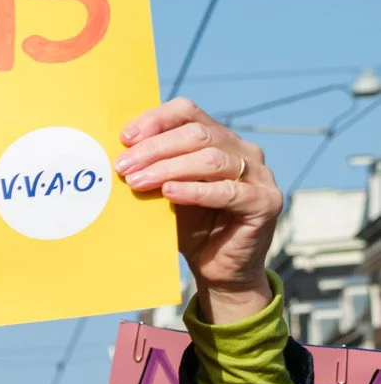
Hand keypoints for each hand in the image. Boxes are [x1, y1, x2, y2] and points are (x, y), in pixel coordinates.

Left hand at [118, 100, 281, 324]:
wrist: (219, 270)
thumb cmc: (191, 229)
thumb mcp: (167, 195)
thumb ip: (154, 172)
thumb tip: (118, 157)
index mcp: (221, 141)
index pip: (189, 113)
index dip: (157, 120)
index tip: (124, 138)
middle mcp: (244, 152)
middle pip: (198, 135)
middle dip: (155, 149)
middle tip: (122, 166)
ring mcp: (259, 175)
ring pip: (211, 159)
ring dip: (168, 168)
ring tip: (137, 182)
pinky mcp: (265, 202)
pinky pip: (227, 191)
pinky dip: (195, 190)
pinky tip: (169, 193)